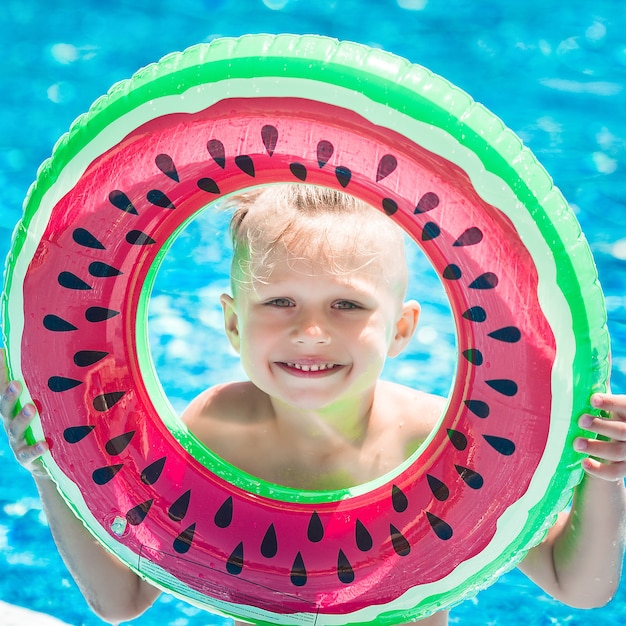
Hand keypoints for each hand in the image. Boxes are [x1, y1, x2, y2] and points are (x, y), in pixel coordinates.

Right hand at [0, 353, 48, 476]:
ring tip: (31, 407)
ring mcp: (17, 442)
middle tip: (16, 384)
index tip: (2, 352)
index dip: (1, 371)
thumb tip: (42, 358)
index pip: (3, 388)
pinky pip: (29, 453)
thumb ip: (39, 387)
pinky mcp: (27, 458)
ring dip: (22, 418)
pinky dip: (36, 448)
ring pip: (15, 430)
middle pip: (5, 408)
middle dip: (9, 395)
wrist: (45, 463)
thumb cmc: (41, 427)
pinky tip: (45, 444)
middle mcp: (10, 424)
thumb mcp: (39, 406)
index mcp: (11, 410)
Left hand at [575, 393, 625, 481]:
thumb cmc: (606, 415)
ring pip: (618, 452)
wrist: (615, 442)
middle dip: (602, 425)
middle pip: (623, 431)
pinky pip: (615, 473)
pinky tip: (584, 463)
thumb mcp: (606, 404)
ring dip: (597, 447)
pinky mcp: (625, 468)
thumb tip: (581, 363)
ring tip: (576, 443)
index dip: (611, 402)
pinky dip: (600, 470)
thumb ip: (598, 394)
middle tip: (580, 421)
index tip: (592, 399)